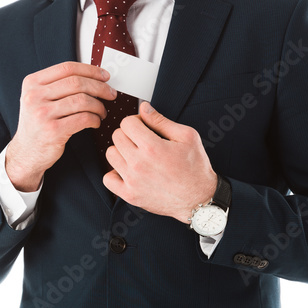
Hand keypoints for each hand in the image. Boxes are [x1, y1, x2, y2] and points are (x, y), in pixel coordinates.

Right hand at [6, 61, 116, 190]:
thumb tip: (93, 76)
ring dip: (98, 106)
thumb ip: (58, 85)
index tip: (105, 76)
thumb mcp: (39, 99)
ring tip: (102, 112)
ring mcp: (42, 114)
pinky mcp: (53, 131)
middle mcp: (34, 96)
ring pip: (82, 100)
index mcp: (32, 83)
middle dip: (100, 87)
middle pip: (76, 83)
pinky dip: (95, 119)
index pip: (67, 68)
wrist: (26, 152)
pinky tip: (95, 122)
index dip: (90, 70)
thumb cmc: (38, 124)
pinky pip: (83, 118)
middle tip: (111, 94)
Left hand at [104, 101, 216, 223]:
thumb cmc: (196, 167)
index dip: (136, 121)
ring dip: (121, 151)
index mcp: (152, 147)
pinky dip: (114, 173)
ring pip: (110, 155)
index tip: (143, 127)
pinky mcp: (130, 195)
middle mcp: (139, 164)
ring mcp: (132, 181)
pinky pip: (107, 179)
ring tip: (135, 155)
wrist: (199, 199)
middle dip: (128, 134)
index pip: (126, 123)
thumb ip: (161, 121)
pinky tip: (127, 171)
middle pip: (117, 136)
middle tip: (141, 141)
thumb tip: (143, 108)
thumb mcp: (186, 137)